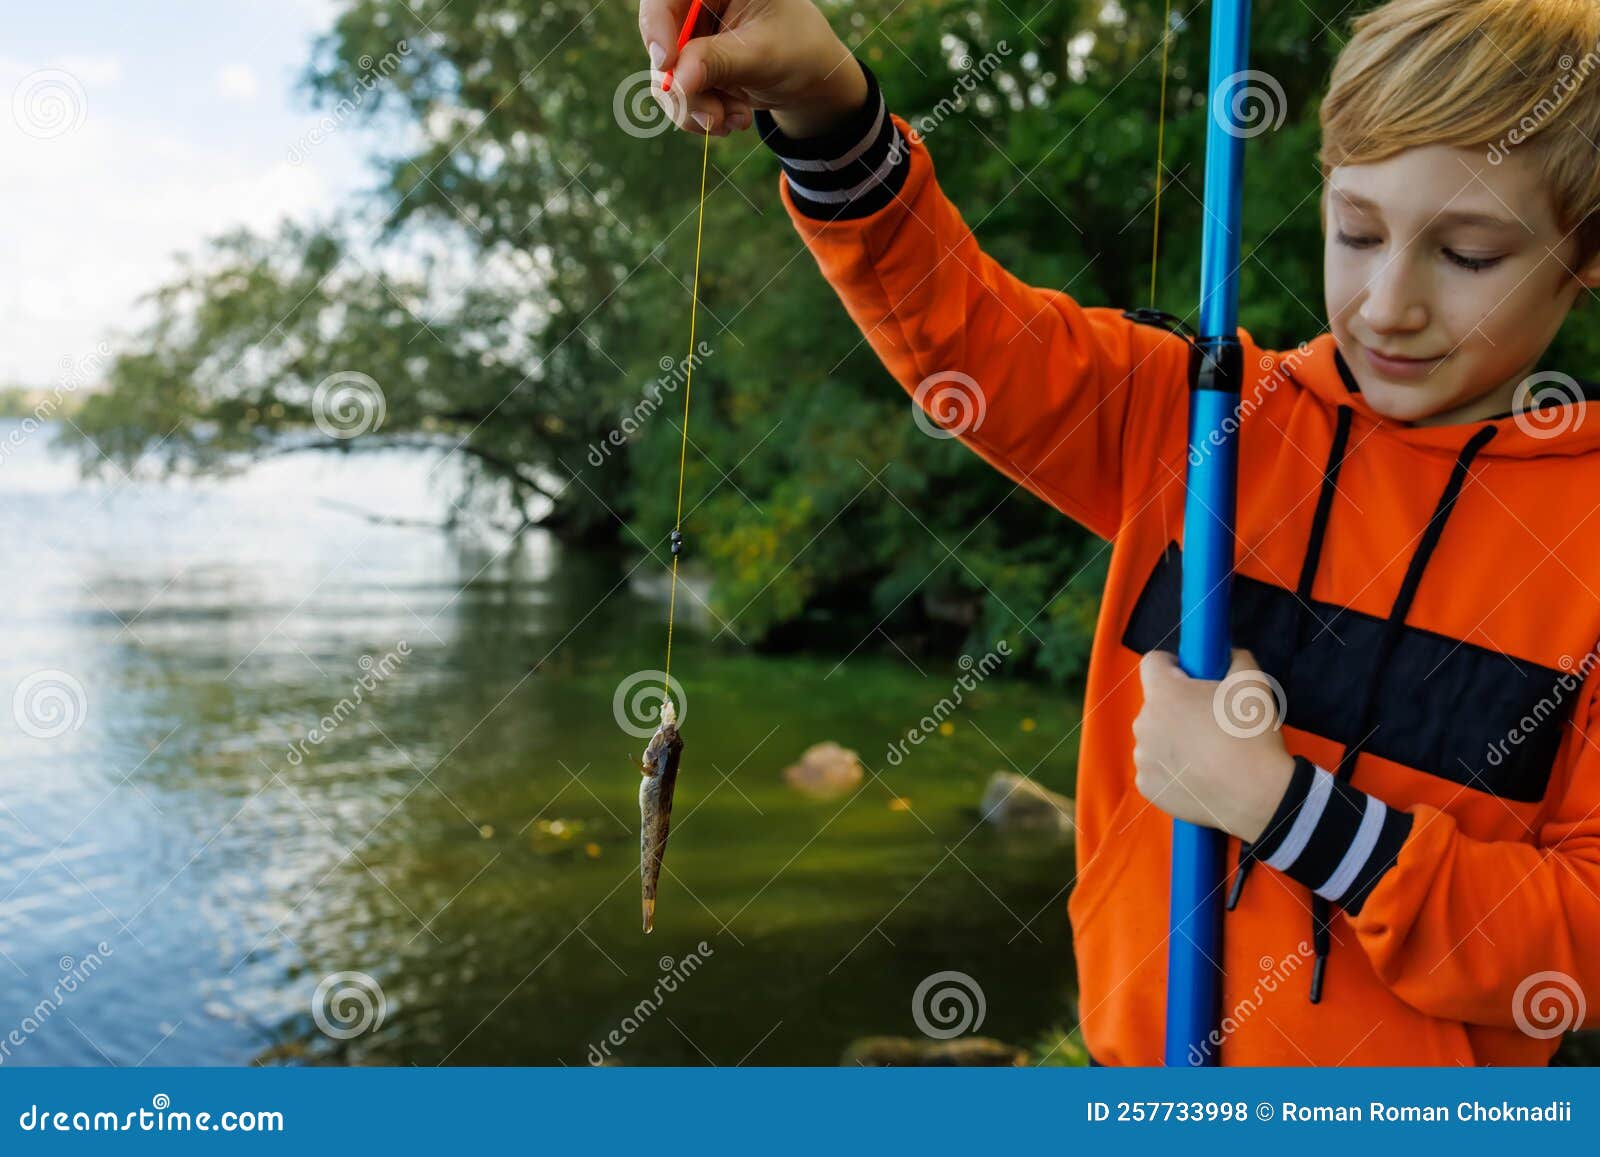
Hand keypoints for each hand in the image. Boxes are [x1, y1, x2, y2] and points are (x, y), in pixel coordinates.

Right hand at [637, 0, 866, 137]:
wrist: (812, 82)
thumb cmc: (800, 53)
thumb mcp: (763, 56)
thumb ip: (718, 62)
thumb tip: (676, 80)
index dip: (656, 25)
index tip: (665, 63)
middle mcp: (699, 4)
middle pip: (661, 38)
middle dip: (683, 87)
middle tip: (713, 117)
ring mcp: (693, 36)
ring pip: (665, 73)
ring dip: (695, 107)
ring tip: (736, 120)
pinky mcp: (691, 65)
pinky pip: (675, 93)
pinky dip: (699, 113)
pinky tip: (733, 118)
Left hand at [1131, 647, 1294, 841]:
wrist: (1258, 795)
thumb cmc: (1251, 736)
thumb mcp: (1253, 682)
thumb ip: (1236, 657)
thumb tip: (1228, 653)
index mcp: (1164, 693)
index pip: (1152, 662)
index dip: (1173, 664)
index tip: (1192, 675)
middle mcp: (1144, 723)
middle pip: (1155, 703)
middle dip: (1177, 705)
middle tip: (1210, 719)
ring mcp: (1142, 757)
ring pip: (1154, 736)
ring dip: (1173, 738)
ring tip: (1207, 752)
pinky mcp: (1147, 786)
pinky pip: (1155, 768)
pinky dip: (1171, 770)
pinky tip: (1198, 775)